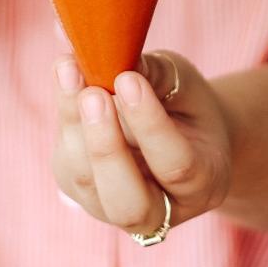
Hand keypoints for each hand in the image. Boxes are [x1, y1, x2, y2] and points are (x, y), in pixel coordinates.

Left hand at [52, 51, 231, 237]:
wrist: (175, 128)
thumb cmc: (184, 103)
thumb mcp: (183, 83)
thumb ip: (156, 75)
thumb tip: (112, 52)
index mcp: (203, 185)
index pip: (176, 165)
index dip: (149, 125)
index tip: (128, 79)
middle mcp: (160, 214)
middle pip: (128, 202)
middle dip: (106, 147)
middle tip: (93, 94)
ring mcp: (114, 209)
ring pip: (88, 185)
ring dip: (74, 127)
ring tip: (69, 72)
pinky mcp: (81, 191)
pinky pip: (67, 165)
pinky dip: (64, 119)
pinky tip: (66, 74)